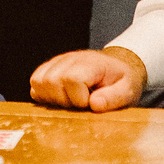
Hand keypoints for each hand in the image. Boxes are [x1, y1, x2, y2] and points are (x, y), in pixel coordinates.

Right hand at [30, 45, 146, 110]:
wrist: (118, 63)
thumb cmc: (122, 79)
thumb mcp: (128, 90)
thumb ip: (113, 97)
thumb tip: (94, 104)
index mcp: (90, 63)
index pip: (71, 79)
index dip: (78, 99)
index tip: (90, 103)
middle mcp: (70, 59)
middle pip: (50, 81)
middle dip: (63, 100)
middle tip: (79, 104)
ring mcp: (58, 62)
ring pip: (37, 81)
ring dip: (50, 97)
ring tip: (69, 101)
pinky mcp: (51, 67)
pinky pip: (35, 81)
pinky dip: (43, 94)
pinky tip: (60, 98)